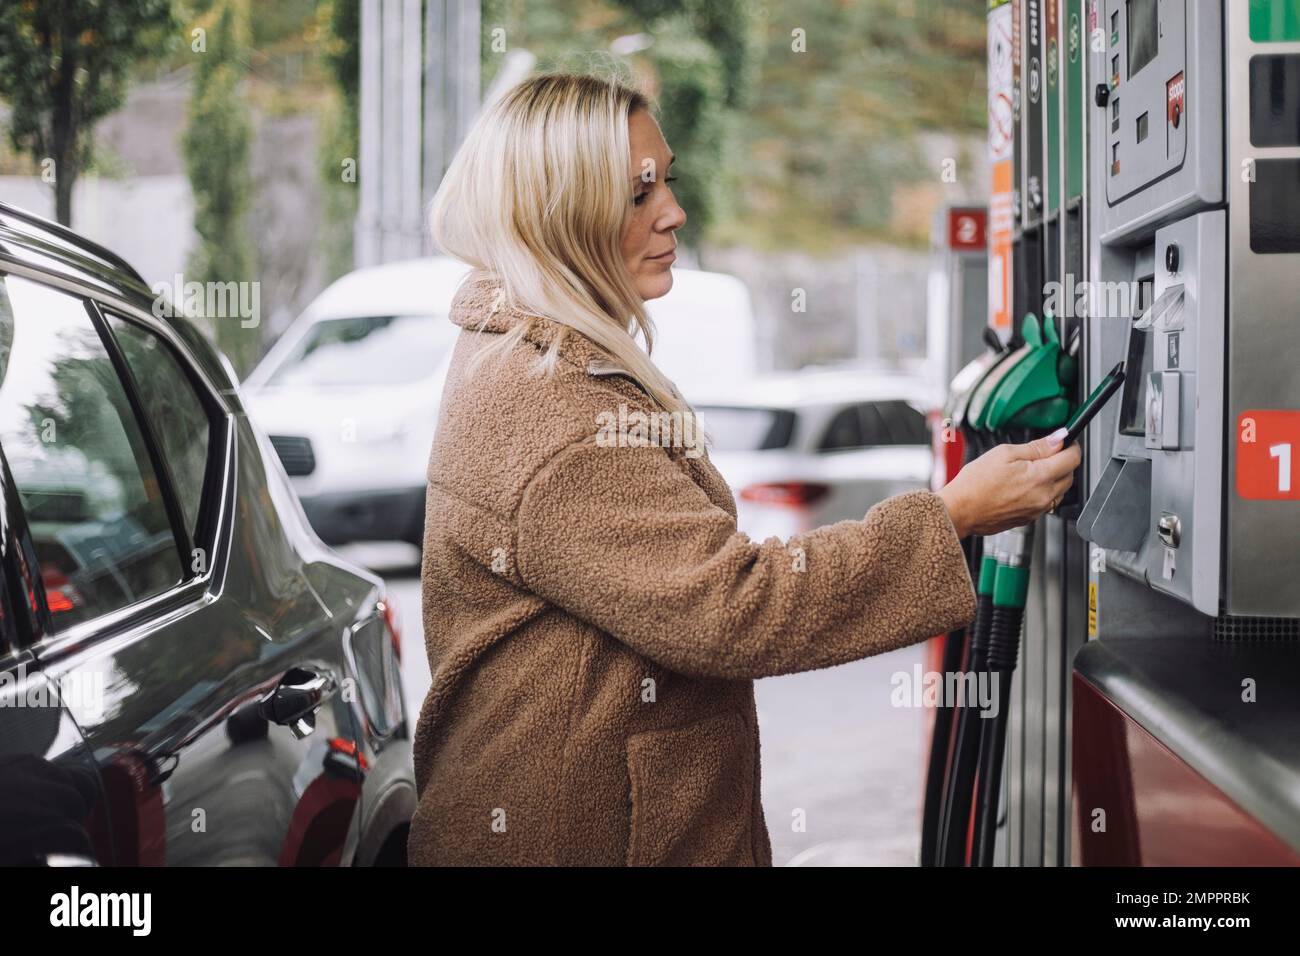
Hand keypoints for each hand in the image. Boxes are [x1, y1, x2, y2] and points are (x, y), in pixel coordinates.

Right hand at [937, 428, 1081, 537]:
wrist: (959, 511)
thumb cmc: (975, 483)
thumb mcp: (1004, 453)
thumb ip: (1036, 447)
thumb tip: (1058, 439)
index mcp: (1040, 476)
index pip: (1073, 458)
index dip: (1071, 445)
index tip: (1063, 441)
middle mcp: (1044, 496)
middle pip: (1070, 475)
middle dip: (1062, 461)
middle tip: (1043, 454)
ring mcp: (1038, 510)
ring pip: (1060, 491)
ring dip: (1054, 478)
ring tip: (1030, 471)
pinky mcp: (1030, 519)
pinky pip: (1047, 503)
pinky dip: (1043, 492)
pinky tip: (1023, 486)